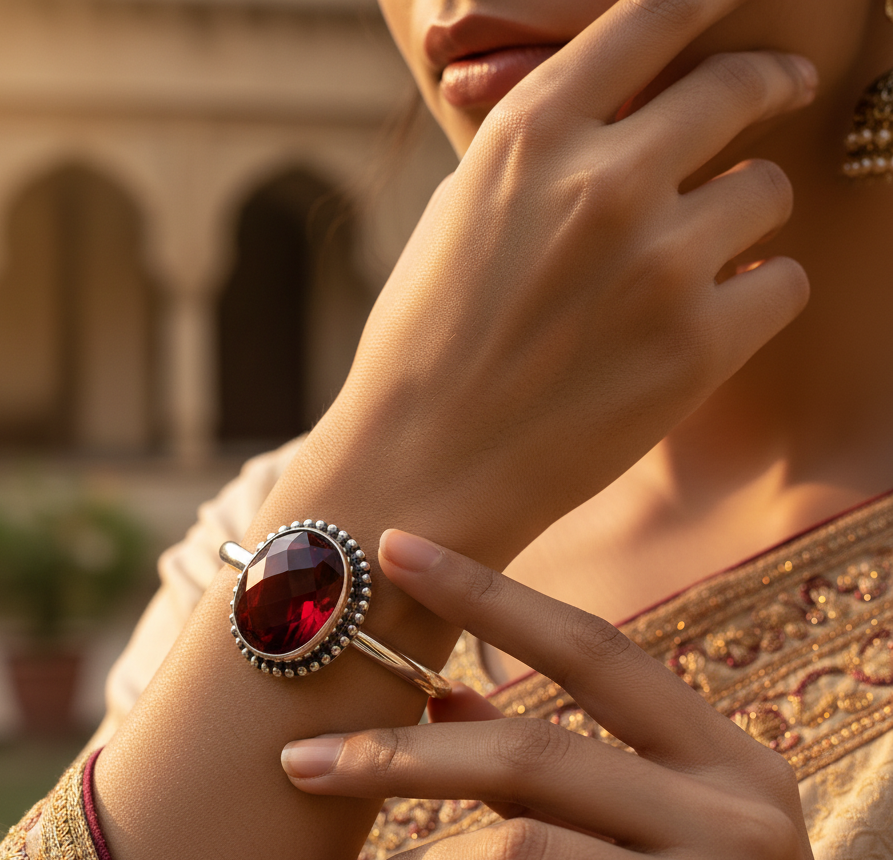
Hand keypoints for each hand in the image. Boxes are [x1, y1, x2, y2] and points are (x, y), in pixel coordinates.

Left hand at [281, 530, 863, 859]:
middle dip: (399, 755)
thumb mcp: (668, 838)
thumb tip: (446, 703)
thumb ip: (562, 772)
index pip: (594, 651)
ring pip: (516, 854)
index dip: (490, 595)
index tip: (397, 549)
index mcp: (729, 762)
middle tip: (301, 761)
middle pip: (531, 753)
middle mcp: (735, 820)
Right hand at [285, 0, 815, 575]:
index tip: (733, 1)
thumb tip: (613, 115)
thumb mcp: (459, 219)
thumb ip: (538, 156)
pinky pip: (782, 283)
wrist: (422, 468)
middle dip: (766, 86)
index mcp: (527, 139)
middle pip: (736, 87)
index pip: (649, 17)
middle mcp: (600, 183)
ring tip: (695, 262)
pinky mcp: (696, 346)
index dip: (706, 0)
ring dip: (742, 217)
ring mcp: (656, 263)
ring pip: (768, 192)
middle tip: (780, 93)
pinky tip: (706, 322)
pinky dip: (755, 297)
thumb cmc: (425, 349)